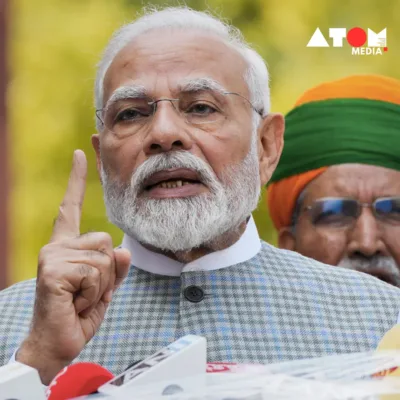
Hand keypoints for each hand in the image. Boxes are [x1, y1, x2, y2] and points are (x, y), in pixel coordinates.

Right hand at [17, 150, 130, 383]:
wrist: (57, 345)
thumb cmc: (77, 315)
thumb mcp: (104, 288)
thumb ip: (115, 268)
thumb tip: (123, 249)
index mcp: (67, 247)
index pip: (71, 207)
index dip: (77, 179)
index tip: (80, 153)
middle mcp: (57, 246)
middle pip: (107, 241)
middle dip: (108, 273)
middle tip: (86, 293)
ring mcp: (53, 255)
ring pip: (105, 257)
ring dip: (101, 286)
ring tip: (80, 299)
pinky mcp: (53, 269)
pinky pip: (96, 273)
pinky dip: (94, 294)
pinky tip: (73, 302)